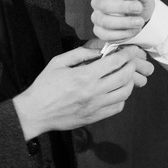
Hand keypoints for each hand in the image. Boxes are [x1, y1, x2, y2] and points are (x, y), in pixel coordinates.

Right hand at [12, 45, 153, 138]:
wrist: (35, 112)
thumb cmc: (44, 86)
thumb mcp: (58, 63)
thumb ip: (80, 53)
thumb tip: (99, 50)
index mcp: (84, 76)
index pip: (115, 62)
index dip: (127, 54)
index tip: (130, 50)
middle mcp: (93, 91)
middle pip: (125, 76)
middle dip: (132, 65)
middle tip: (131, 60)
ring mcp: (95, 106)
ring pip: (125, 93)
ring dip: (129, 82)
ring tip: (126, 75)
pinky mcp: (95, 117)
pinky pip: (117, 107)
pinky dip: (122, 98)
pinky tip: (116, 91)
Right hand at [91, 0, 154, 41]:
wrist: (137, 18)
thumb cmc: (138, 3)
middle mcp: (98, 2)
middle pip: (104, 4)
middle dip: (124, 7)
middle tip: (139, 8)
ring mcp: (97, 17)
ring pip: (105, 21)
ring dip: (124, 22)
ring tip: (140, 22)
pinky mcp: (99, 31)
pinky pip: (106, 34)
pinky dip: (122, 34)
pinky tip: (134, 30)